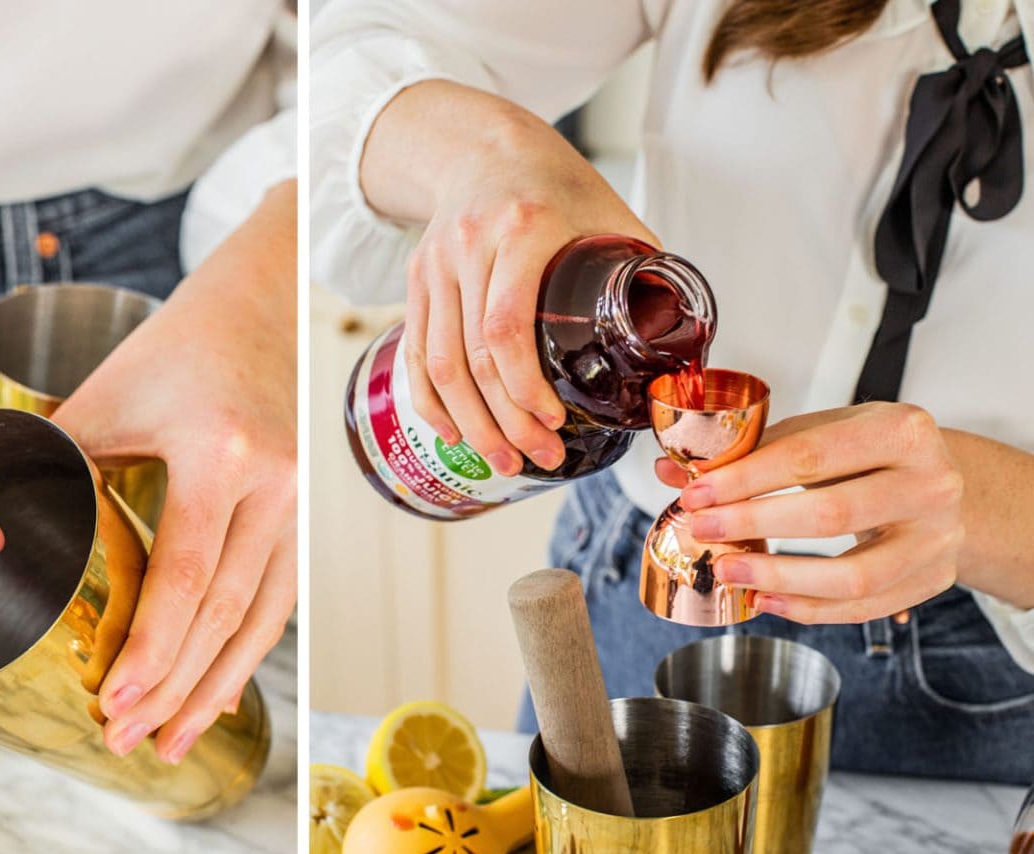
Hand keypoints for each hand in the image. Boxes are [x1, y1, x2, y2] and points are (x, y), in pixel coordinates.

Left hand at [52, 182, 295, 763]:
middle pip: (226, 613)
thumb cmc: (180, 341)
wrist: (266, 301)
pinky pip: (279, 599)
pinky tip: (217, 691)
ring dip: (216, 689)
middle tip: (126, 743)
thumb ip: (56, 461)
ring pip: (263, 620)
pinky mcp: (306, 513)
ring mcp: (301, 502)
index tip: (112, 706)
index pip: (187, 575)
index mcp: (222, 453)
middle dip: (174, 689)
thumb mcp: (109, 393)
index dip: (152, 651)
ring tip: (172, 745)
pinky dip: (245, 652)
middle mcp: (276, 485)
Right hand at [362, 81, 655, 475]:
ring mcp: (435, 266)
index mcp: (521, 228)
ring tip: (503, 460)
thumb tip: (681, 345)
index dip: (523, 385)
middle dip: (503, 421)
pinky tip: (453, 432)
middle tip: (537, 458)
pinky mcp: (416, 282)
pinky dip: (431, 400)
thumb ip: (642, 275)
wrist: (485, 148)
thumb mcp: (610, 215)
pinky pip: (415, 352)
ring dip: (469, 423)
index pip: (506, 325)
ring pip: (438, 363)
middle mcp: (469, 247)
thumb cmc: (556, 185)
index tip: (553, 420)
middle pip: (471, 356)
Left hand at [655, 402, 963, 622]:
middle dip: (755, 524)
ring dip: (780, 577)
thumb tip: (669, 471)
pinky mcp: (931, 580)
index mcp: (902, 430)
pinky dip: (808, 609)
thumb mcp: (819, 434)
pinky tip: (765, 598)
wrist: (941, 484)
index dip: (745, 478)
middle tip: (704, 530)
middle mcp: (932, 483)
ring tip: (728, 571)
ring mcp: (938, 538)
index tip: (697, 493)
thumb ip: (748, 452)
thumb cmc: (871, 454)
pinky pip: (864, 608)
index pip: (810, 456)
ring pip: (854, 575)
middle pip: (831, 514)